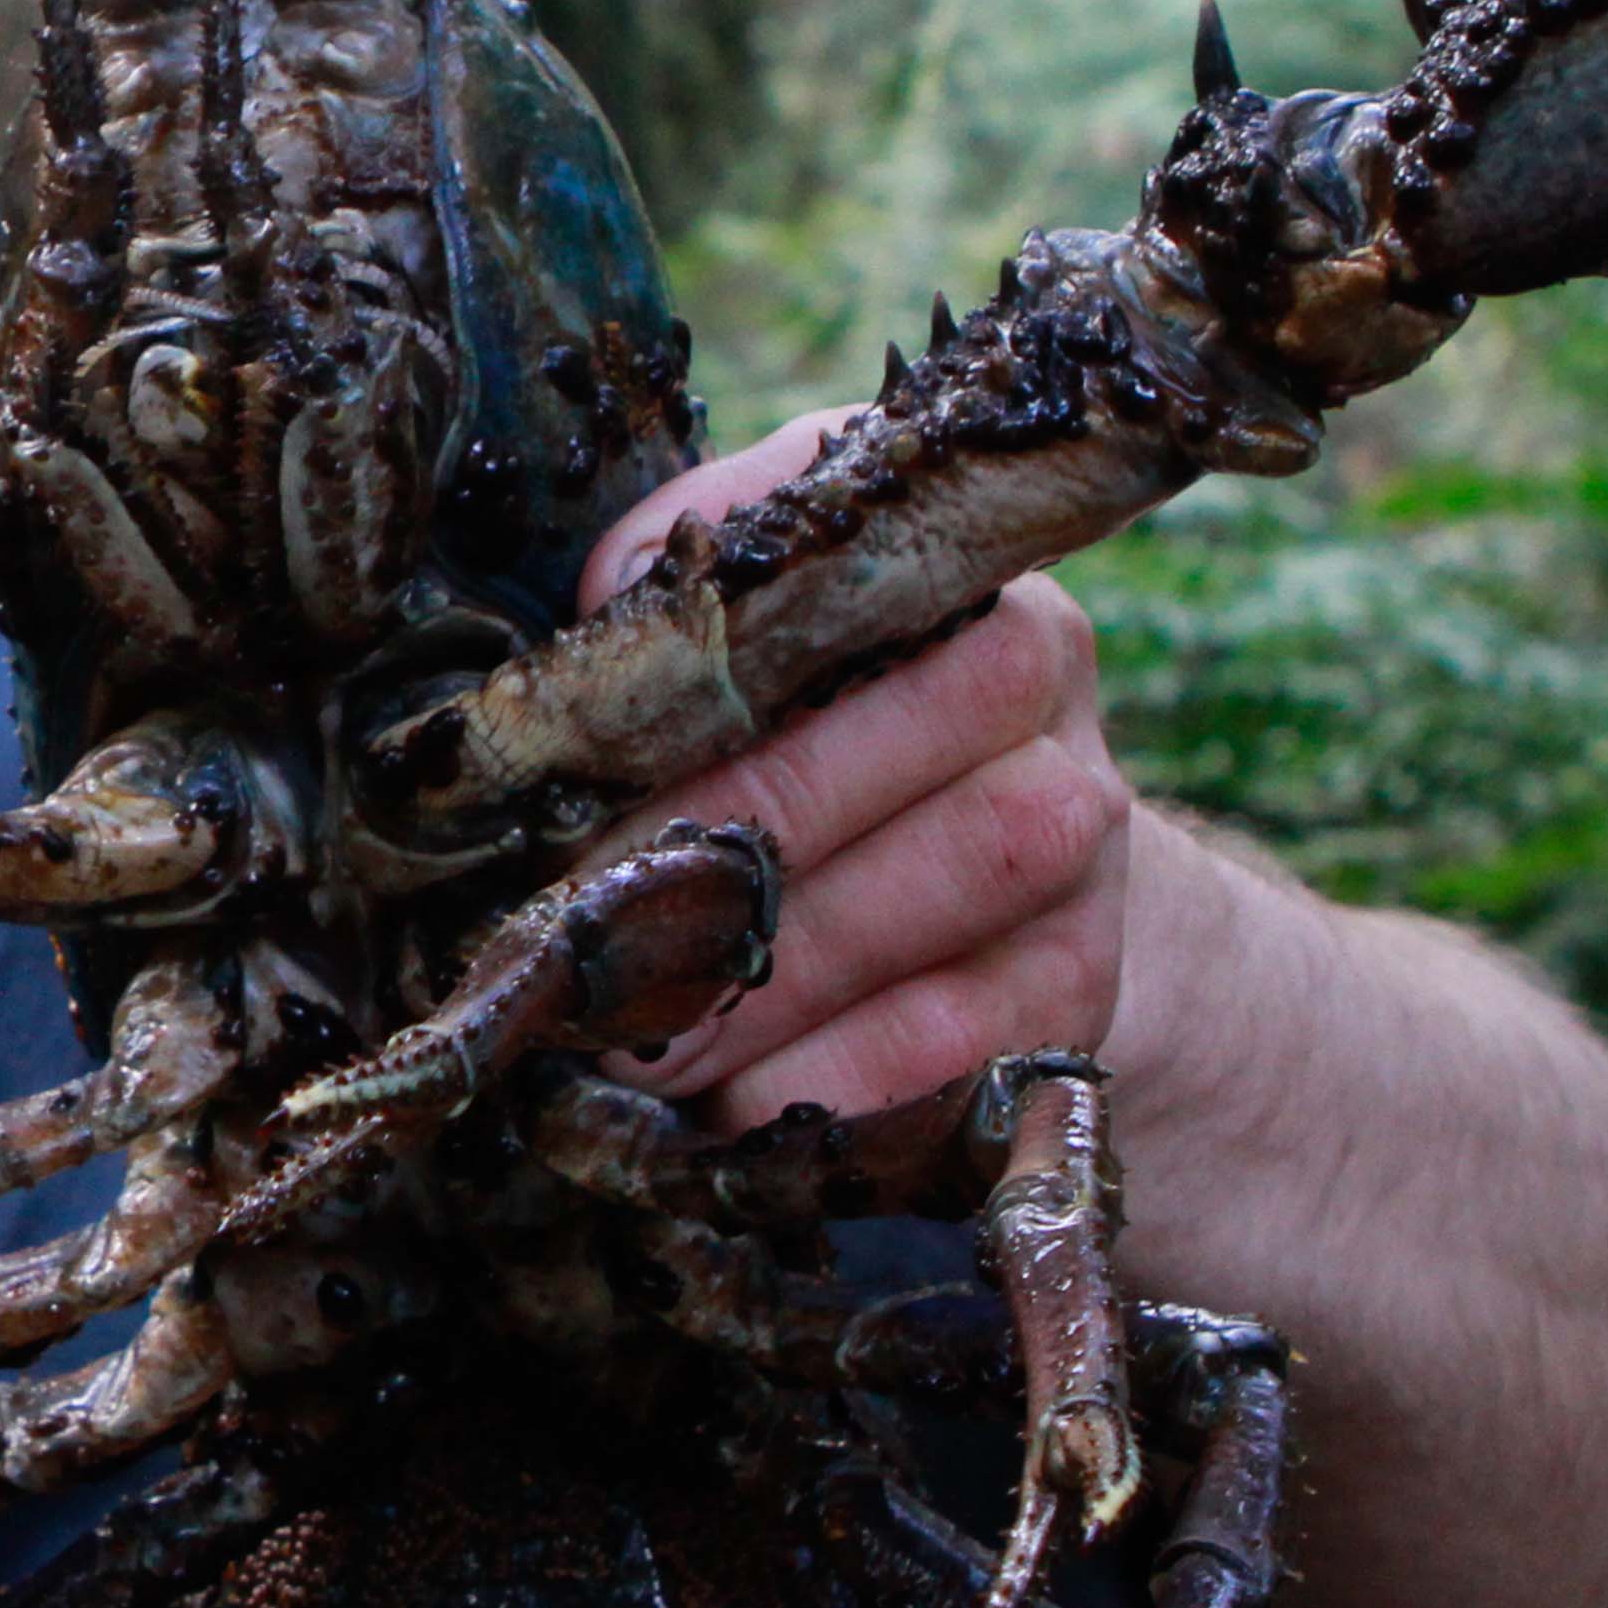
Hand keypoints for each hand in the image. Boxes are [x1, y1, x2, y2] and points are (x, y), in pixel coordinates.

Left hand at [571, 409, 1607, 1607]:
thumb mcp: (735, 709)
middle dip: (698, 848)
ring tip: (620, 1038)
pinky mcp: (1093, 972)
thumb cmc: (808, 794)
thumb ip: (639, 673)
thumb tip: (513, 706)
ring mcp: (1075, 817)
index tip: (574, 648)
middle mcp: (1021, 659)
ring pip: (925, 884)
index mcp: (920, 551)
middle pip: (853, 733)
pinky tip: (737, 1106)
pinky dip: (841, 1076)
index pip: (814, 501)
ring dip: (760, 978)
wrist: (1050, 935)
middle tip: (563, 930)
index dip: (688, 574)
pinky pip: (970, 1023)